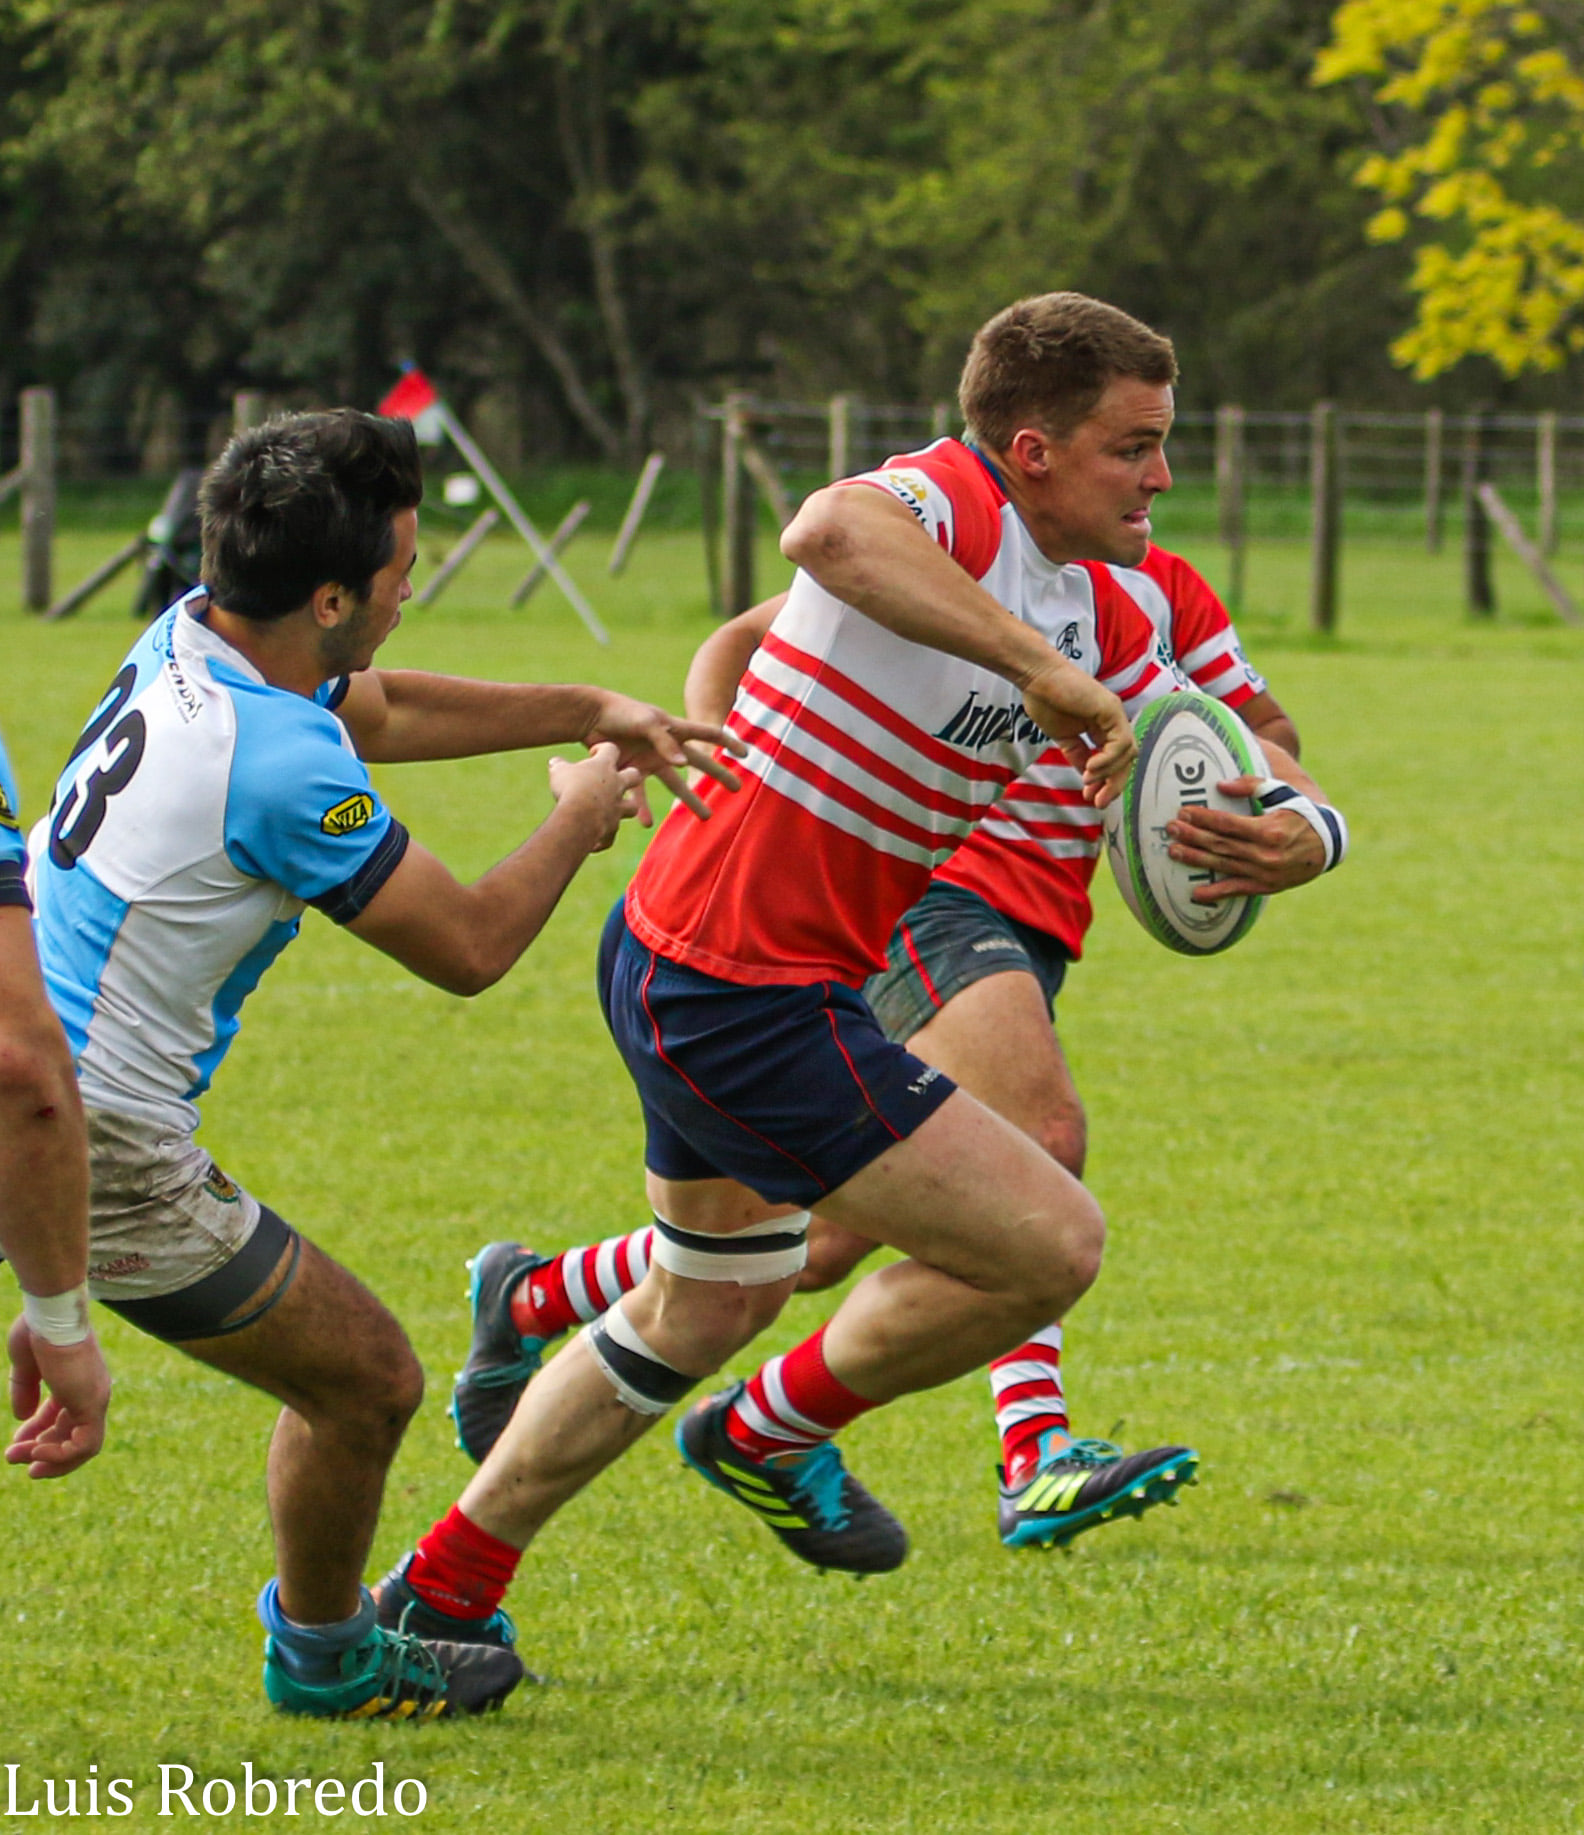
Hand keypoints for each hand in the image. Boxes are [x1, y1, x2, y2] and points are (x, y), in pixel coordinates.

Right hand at [6, 1315, 109, 1478]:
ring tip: (20, 1459)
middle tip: (12, 1457)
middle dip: (42, 1451)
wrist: (51, 1314)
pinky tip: (36, 1450)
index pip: (64, 1418)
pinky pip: (85, 1445)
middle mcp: (91, 1392)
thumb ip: (25, 1390)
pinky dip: (61, 1456)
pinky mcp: (92, 1404)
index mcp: (77, 1381)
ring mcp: (94, 1398)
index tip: (15, 1443)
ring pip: (82, 1447)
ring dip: (50, 1459)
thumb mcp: (27, 1365)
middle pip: (72, 1435)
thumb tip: (22, 1416)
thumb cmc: (38, 1328)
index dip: (39, 1435)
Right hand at [548, 743, 644, 851]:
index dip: (604, 749)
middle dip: (628, 777)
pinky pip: (611, 836)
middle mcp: (616, 785)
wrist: (580, 816)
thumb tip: (555, 762)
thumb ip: (558, 765)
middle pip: (634, 775)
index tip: (593, 754)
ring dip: (625, 809)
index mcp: (604, 766)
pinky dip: (603, 841)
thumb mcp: (559, 772)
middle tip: (612, 781)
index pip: (611, 749)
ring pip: (632, 807)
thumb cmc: (569, 788)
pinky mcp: (613, 827)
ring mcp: (618, 807)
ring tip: (612, 812)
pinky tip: (593, 845)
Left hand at [584, 692, 747, 823]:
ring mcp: (650, 760)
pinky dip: (642, 808)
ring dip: (689, 800)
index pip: (708, 733)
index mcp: (674, 729)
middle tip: (738, 790)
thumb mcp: (644, 722)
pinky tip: (645, 823)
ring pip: (674, 784)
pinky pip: (640, 793)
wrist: (590, 716)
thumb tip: (682, 764)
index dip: (728, 742)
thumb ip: (663, 742)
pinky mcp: (632, 770)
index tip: (747, 754)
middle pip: (699, 762)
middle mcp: (666, 746)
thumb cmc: (620, 712)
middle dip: (719, 776)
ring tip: (705, 817)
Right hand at [1020, 661, 1135, 807]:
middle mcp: (1113, 721)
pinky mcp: (1110, 710)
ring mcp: (1114, 714)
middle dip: (1114, 784)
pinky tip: (1090, 768)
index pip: (1115, 759)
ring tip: (1089, 783)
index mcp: (1102, 727)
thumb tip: (1087, 776)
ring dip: (1109, 774)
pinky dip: (1108, 759)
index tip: (1091, 797)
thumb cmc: (1044, 699)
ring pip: (1127, 753)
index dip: (1107, 781)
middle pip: (1126, 759)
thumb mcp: (1063, 737)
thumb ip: (1077, 754)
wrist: (1036, 676)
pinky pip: (1120, 742)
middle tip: (1099, 802)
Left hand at [1167, 774, 1326, 901]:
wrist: (1327, 844)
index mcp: (1268, 830)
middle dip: (1192, 836)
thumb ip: (1251, 786)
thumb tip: (1221, 785)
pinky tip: (1196, 894)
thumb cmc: (1299, 812)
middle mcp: (1264, 854)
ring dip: (1195, 859)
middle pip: (1220, 844)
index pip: (1227, 824)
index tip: (1184, 812)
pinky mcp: (1265, 886)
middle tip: (1170, 829)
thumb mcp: (1280, 793)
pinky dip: (1216, 894)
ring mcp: (1264, 873)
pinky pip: (1236, 890)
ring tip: (1173, 852)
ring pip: (1222, 865)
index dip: (1203, 818)